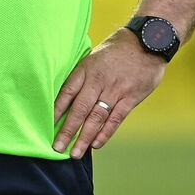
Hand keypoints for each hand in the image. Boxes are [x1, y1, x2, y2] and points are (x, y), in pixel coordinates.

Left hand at [53, 28, 166, 157]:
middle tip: (57, 147)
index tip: (46, 124)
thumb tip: (67, 98)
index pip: (67, 92)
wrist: (147, 42)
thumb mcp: (94, 57)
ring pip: (96, 117)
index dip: (56, 109)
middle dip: (67, 130)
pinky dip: (105, 133)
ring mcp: (115, 90)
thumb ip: (83, 77)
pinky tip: (96, 144)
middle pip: (79, 109)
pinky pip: (116, 119)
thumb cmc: (116, 51)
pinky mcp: (131, 97)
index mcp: (86, 69)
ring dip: (85, 137)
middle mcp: (98, 81)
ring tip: (75, 153)